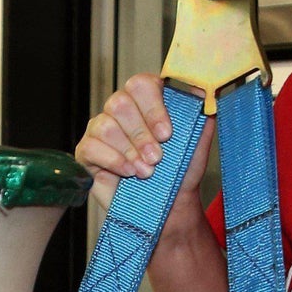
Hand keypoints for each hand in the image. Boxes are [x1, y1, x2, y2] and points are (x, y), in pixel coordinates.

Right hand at [74, 73, 212, 215]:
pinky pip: (91, 147)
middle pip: (119, 102)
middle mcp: (121, 109)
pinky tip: (128, 173)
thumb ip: (202, 113)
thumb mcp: (198, 141)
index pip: (141, 85)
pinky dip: (113, 161)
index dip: (153, 108)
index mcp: (146, 100)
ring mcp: (101, 128)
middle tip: (156, 157)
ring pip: (106, 126)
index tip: (167, 134)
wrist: (168, 207)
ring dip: (129, 151)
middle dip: (141, 134)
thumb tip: (204, 90)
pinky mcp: (87, 151)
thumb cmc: (181, 172)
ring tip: (146, 171)